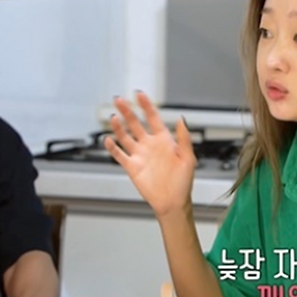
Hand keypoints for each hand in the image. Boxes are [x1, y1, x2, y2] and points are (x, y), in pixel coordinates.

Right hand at [104, 91, 196, 217]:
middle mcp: (150, 145)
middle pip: (135, 123)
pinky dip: (112, 147)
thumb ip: (184, 138)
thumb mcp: (188, 158)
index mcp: (164, 140)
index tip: (139, 95)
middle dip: (127, 111)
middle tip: (119, 100)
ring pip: (125, 136)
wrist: (173, 202)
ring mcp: (140, 155)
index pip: (153, 118)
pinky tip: (108, 139)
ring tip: (113, 117)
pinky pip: (119, 154)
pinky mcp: (132, 167)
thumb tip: (182, 119)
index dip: (146, 105)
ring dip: (118, 127)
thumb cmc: (183, 182)